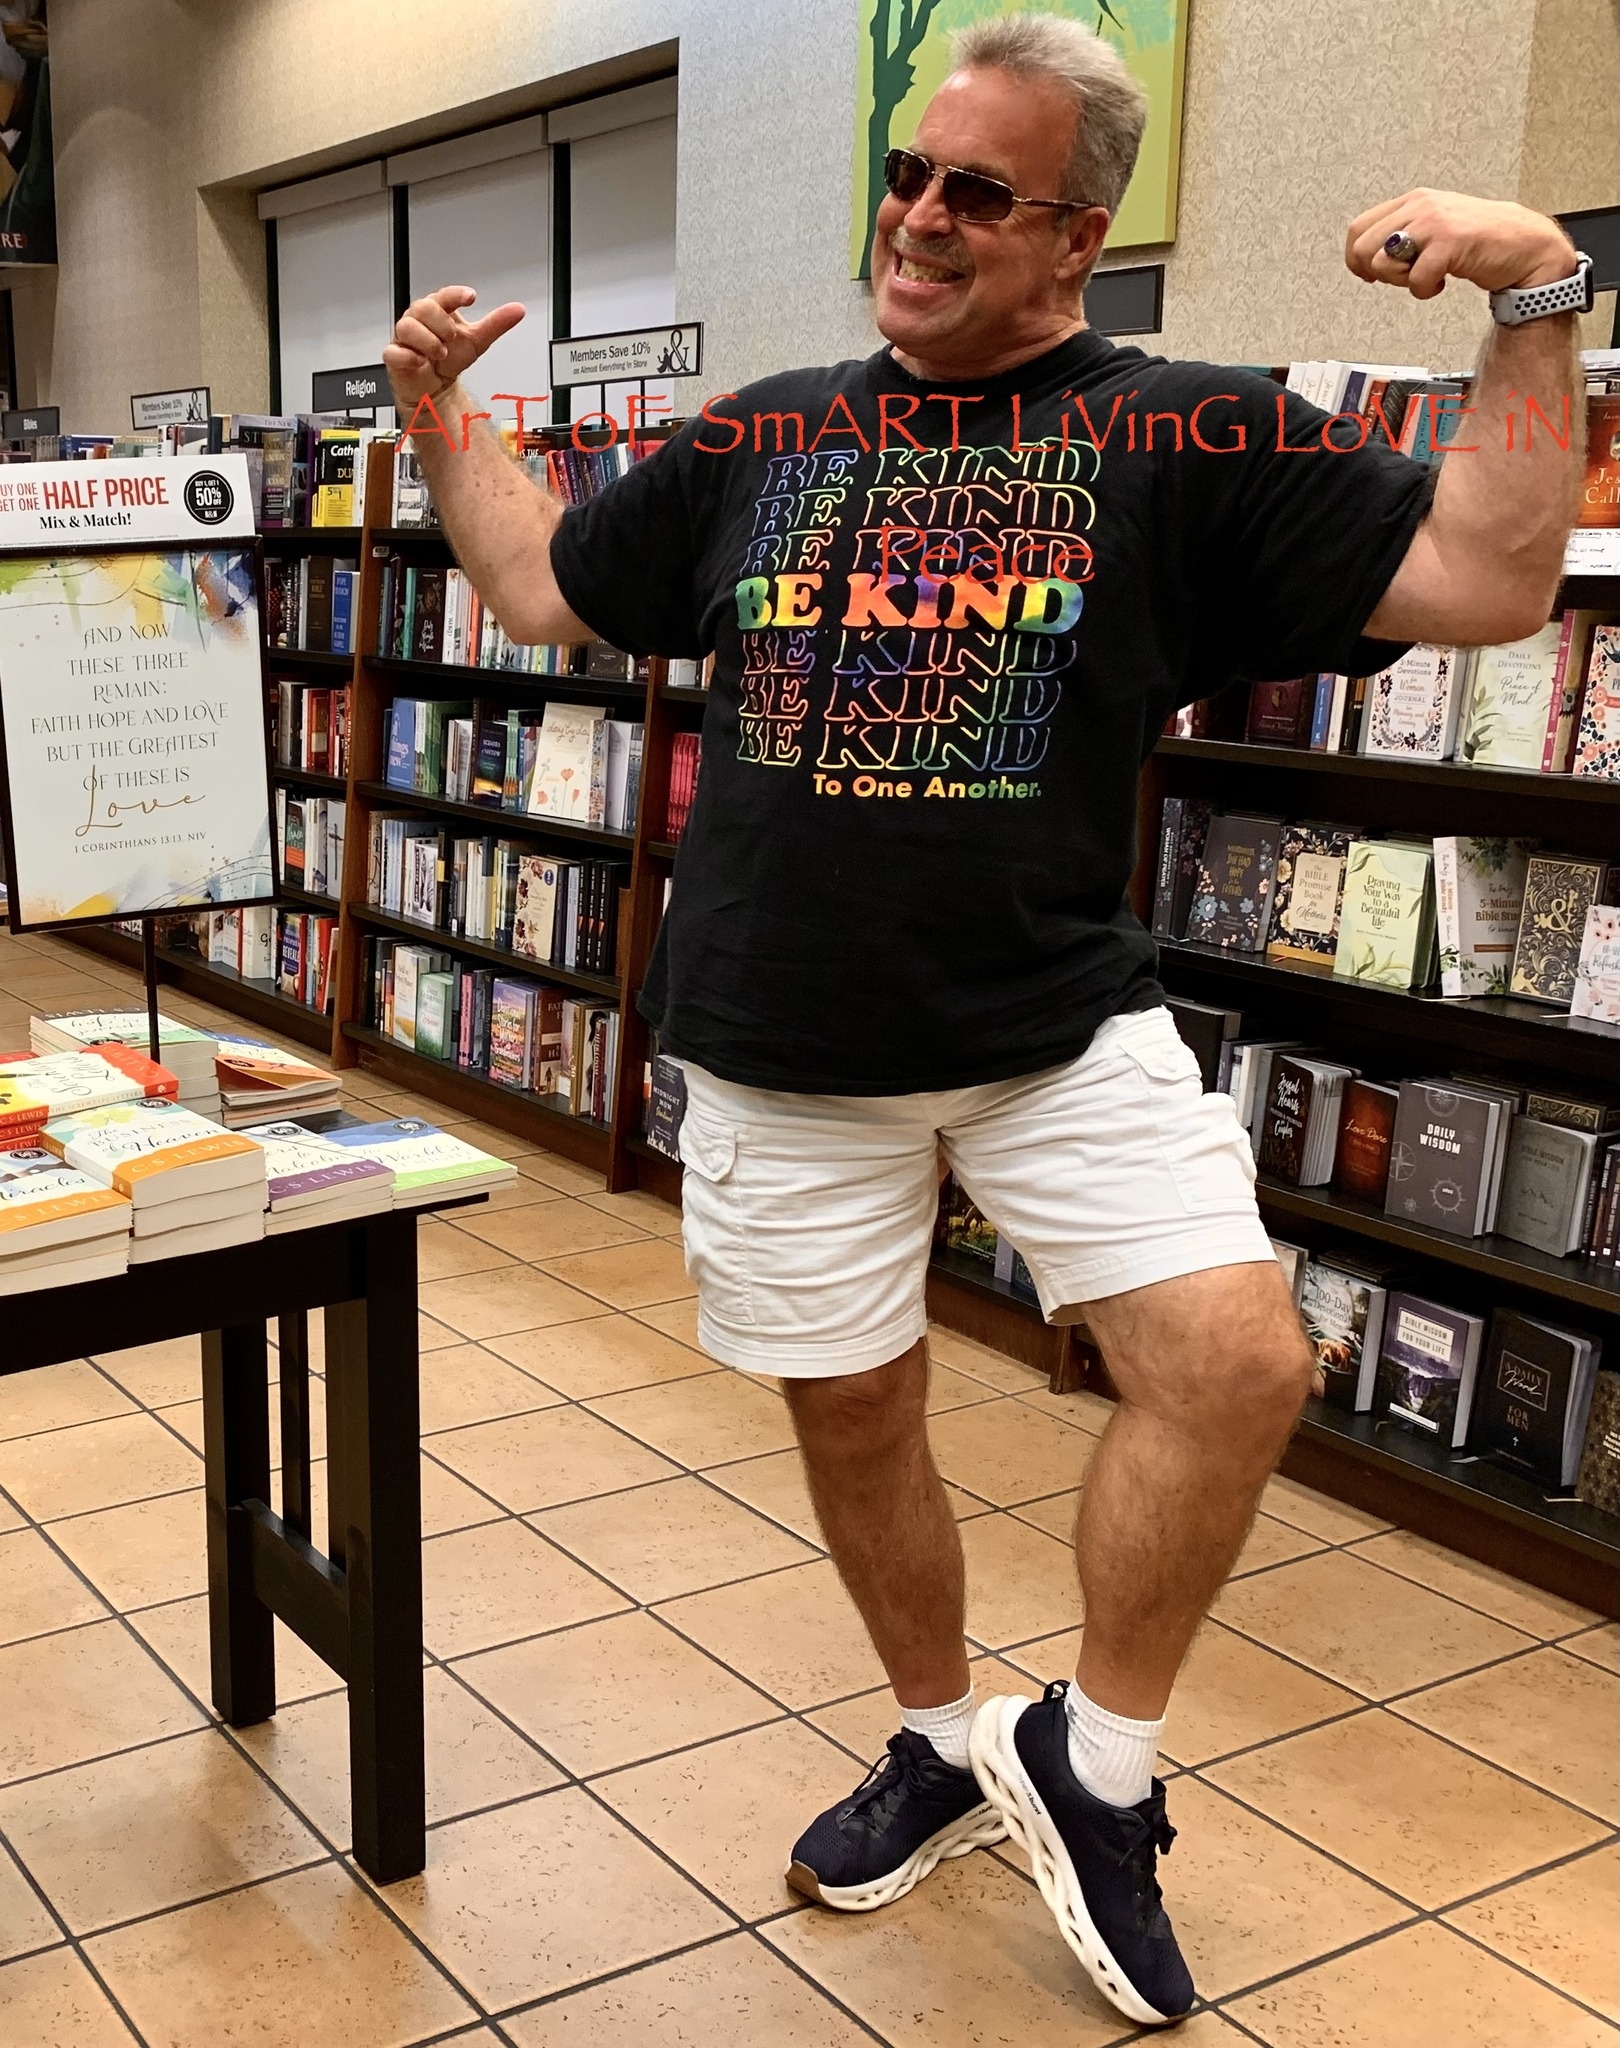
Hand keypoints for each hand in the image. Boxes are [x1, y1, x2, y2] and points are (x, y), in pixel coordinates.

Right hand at [383, 286, 525, 406]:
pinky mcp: (396, 357)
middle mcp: (419, 321)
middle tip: (451, 338)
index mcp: (437, 311)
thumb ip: (496, 324)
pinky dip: (408, 356)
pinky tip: (420, 361)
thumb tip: (517, 310)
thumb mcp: (477, 340)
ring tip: (440, 353)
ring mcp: (405, 339)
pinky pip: (393, 352)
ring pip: (406, 327)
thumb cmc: (451, 360)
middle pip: (422, 307)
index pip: (443, 295)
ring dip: (427, 341)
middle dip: (441, 323)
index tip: (470, 297)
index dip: (455, 294)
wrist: (436, 388)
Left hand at [1345, 190, 1575, 301]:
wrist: (1524, 243)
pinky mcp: (1449, 242)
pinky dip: (1425, 291)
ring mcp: (1434, 222)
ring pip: (1383, 262)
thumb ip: (1402, 234)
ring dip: (1401, 282)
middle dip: (1379, 272)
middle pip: (1364, 248)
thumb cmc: (1478, 240)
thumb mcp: (1434, 227)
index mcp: (1413, 201)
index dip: (1356, 259)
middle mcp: (1420, 206)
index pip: (1358, 229)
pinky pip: (1415, 279)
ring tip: (1427, 277)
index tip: (1369, 275)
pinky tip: (1442, 282)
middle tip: (1406, 276)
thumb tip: (1366, 258)